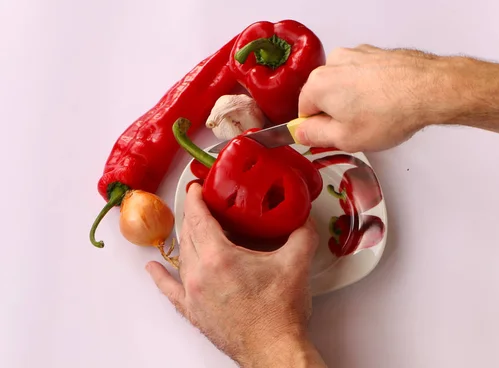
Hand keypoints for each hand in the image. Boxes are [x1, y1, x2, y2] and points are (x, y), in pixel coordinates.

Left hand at [146, 184, 325, 366]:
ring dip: (187, 238)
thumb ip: (302, 233)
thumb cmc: (280, 314)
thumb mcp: (297, 263)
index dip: (196, 199)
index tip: (196, 188)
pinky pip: (169, 290)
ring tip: (193, 227)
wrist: (274, 350)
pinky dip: (160, 278)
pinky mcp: (193, 312)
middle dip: (193, 215)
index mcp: (219, 258)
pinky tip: (153, 270)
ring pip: (183, 257)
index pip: (199, 218)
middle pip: (189, 234)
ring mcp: (193, 295)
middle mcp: (199, 275)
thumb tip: (303, 217)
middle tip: (201, 204)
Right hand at [296, 45, 458, 151]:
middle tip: (358, 129)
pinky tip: (387, 102)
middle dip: (337, 113)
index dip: (318, 129)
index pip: (304, 112)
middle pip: (324, 95)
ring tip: (377, 116)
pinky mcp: (376, 54)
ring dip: (355, 100)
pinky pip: (364, 76)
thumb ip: (314, 135)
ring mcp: (357, 55)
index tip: (332, 136)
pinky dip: (371, 89)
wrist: (430, 89)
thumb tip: (301, 132)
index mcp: (318, 84)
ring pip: (345, 84)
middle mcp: (334, 63)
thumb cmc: (391, 112)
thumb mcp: (345, 138)